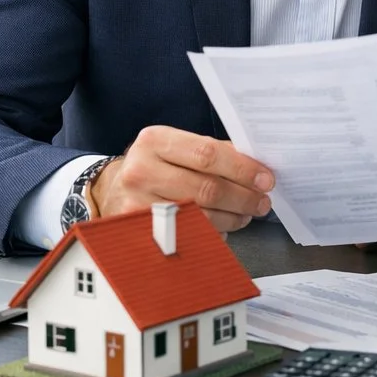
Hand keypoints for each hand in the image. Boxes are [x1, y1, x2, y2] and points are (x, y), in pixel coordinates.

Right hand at [93, 126, 274, 233]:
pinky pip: (188, 236)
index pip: (208, 154)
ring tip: (246, 214)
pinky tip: (222, 228)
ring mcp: (137, 203)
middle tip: (262, 202)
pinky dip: (213, 234)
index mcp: (155, 140)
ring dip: (233, 218)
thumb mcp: (174, 147)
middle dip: (243, 197)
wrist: (111, 190)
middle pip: (207, 189)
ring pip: (201, 216)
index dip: (242, 169)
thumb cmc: (153, 166)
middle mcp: (141, 170)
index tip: (265, 179)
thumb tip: (255, 166)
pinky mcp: (139, 231)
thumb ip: (212, 152)